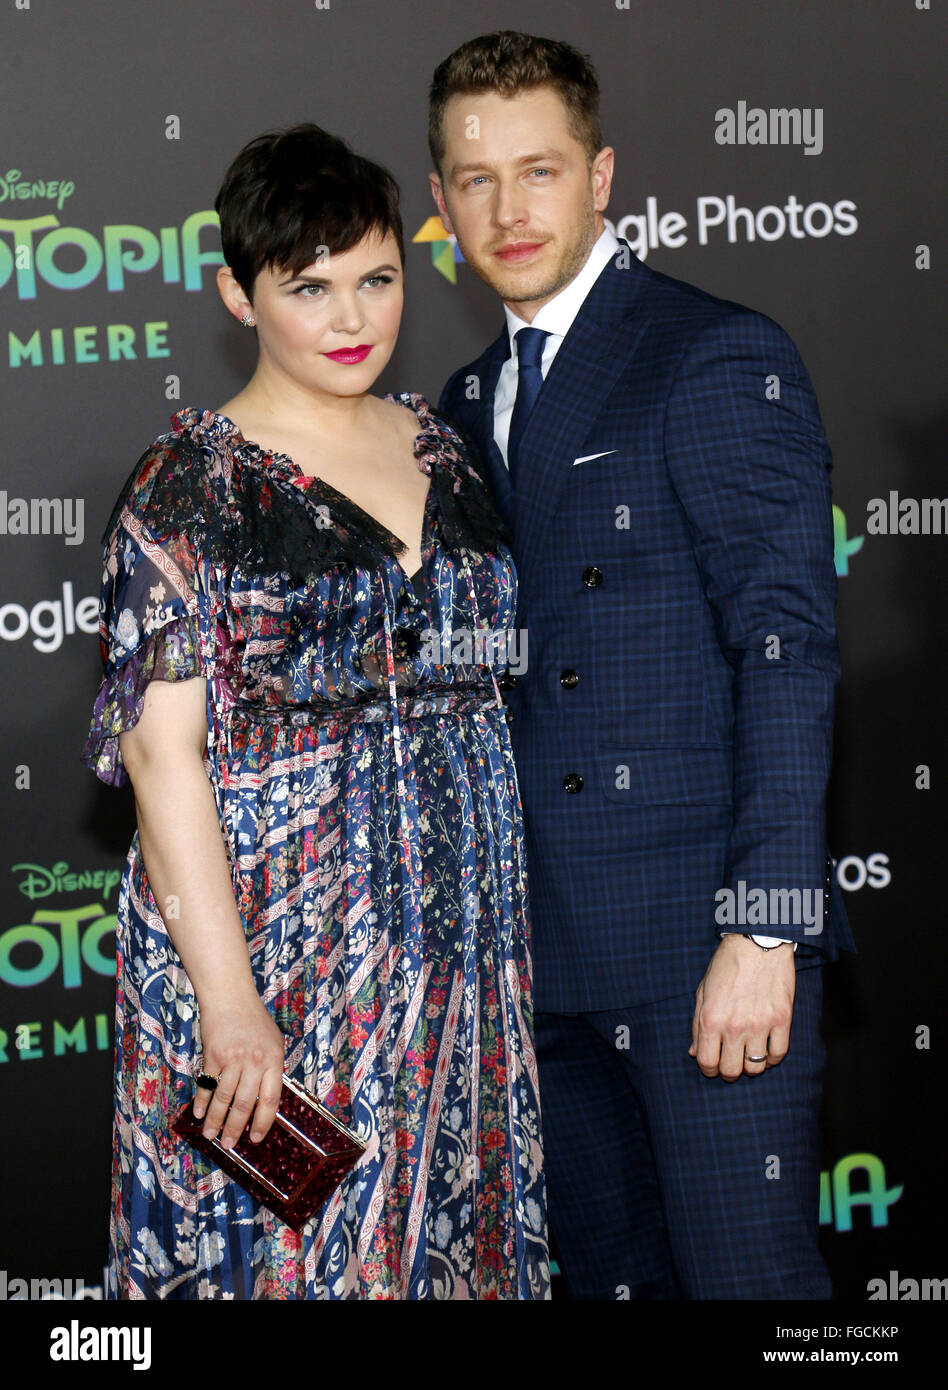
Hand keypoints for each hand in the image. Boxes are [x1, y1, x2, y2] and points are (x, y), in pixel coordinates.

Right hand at [191, 992, 285, 1145]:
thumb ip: (270, 1069)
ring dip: (215, 1120)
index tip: (256, 1139)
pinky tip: (199, 1114)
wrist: (231, 997)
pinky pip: (207, 1084)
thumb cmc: (254, 1020)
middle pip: (245, 1104)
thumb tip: (264, 1102)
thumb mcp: (273, 1042)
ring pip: (224, 1098)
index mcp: (274, 1060)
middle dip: (235, 1128)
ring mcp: (233, 1058)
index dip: (263, 1123)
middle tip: (229, 1144)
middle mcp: (255, 1061)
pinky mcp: (213, 1055)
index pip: (271, 1100)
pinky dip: (202, 1101)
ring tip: (210, 1135)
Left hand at [689, 933, 795, 1079]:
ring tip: (748, 1054)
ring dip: (751, 1066)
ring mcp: (760, 1025)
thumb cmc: (727, 964)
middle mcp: (734, 1026)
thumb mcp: (703, 991)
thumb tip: (694, 1052)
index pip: (707, 1062)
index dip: (708, 1069)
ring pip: (756, 1068)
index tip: (712, 1065)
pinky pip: (778, 1054)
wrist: (757, 942)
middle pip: (731, 1070)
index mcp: (711, 1018)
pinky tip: (766, 1050)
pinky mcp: (782, 1020)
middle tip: (731, 1061)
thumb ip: (697, 1024)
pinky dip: (772, 1058)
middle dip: (728, 1071)